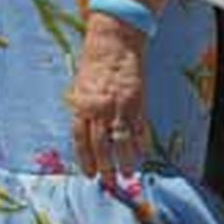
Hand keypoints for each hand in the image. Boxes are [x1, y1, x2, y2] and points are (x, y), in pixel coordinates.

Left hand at [69, 16, 148, 179]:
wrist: (115, 41)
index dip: (86, 159)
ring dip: (125, 159)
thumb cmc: (94, 61)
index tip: (89, 174)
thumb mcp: (80, 85)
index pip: (81, 140)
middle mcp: (99, 108)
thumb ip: (82, 108)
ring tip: (128, 174)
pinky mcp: (137, 100)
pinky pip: (139, 126)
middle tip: (109, 182)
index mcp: (82, 105)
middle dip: (105, 166)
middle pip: (101, 144)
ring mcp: (120, 105)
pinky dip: (141, 141)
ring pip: (121, 139)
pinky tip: (143, 153)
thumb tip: (84, 130)